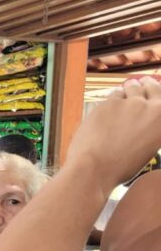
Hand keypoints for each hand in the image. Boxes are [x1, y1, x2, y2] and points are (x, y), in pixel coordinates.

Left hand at [66, 76, 160, 190]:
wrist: (95, 167)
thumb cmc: (120, 166)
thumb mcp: (147, 148)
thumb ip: (150, 129)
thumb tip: (145, 121)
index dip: (157, 92)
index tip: (154, 87)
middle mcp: (152, 108)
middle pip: (150, 88)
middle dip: (146, 85)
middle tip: (142, 83)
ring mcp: (131, 103)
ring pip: (132, 88)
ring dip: (129, 89)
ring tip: (127, 88)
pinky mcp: (111, 102)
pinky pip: (114, 94)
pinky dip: (113, 98)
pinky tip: (111, 102)